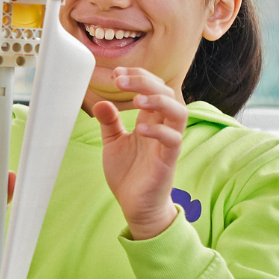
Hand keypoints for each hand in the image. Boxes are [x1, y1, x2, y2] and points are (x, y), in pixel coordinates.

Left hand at [92, 67, 186, 240]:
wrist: (135, 205)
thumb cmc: (128, 173)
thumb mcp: (113, 143)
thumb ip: (109, 122)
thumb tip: (100, 102)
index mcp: (150, 120)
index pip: (152, 88)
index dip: (138, 76)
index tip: (116, 74)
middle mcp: (162, 127)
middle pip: (166, 93)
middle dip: (144, 81)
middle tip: (120, 80)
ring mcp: (167, 142)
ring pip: (178, 112)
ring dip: (159, 101)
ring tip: (137, 99)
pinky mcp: (168, 160)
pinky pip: (173, 140)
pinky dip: (158, 131)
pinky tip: (140, 129)